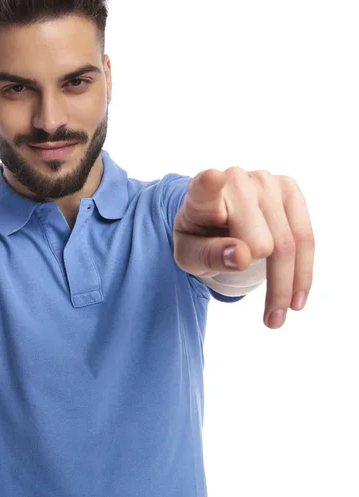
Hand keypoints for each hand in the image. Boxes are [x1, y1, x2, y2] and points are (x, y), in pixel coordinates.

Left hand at [173, 167, 314, 328]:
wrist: (215, 221)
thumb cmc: (199, 238)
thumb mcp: (190, 255)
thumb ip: (209, 255)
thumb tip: (243, 256)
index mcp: (199, 196)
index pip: (204, 188)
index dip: (208, 184)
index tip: (211, 178)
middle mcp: (235, 181)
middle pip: (260, 242)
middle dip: (265, 281)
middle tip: (268, 317)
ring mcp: (265, 181)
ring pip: (288, 243)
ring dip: (286, 286)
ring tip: (277, 318)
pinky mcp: (288, 188)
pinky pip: (305, 237)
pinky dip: (302, 272)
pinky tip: (296, 299)